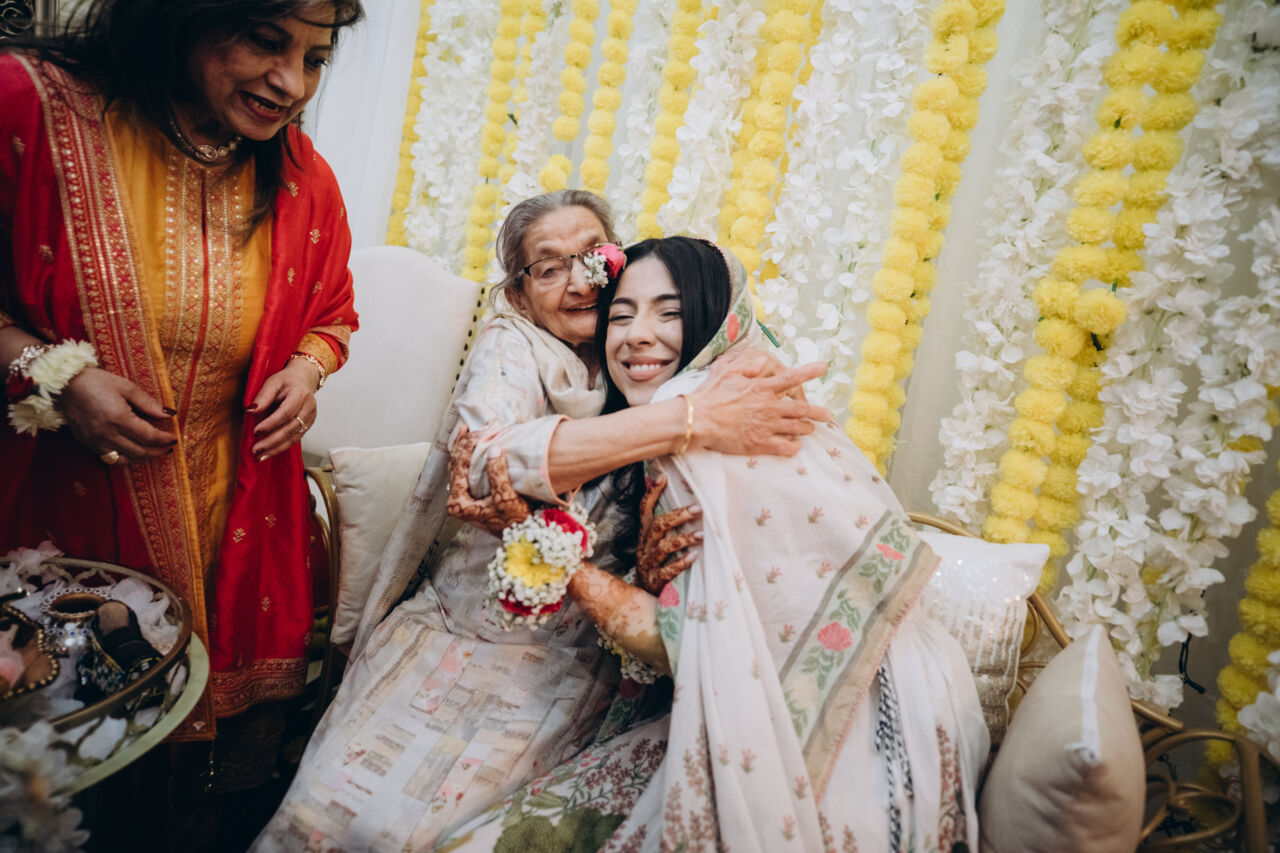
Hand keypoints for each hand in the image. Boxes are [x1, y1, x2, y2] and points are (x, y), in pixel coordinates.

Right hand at [58, 367, 176, 463]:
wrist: (63, 384)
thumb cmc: (95, 381)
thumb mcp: (125, 386)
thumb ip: (148, 403)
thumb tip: (168, 414)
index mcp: (117, 418)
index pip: (148, 436)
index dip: (164, 440)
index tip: (174, 439)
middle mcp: (106, 433)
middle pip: (139, 451)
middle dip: (157, 451)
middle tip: (168, 448)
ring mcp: (95, 440)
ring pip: (124, 460)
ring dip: (142, 458)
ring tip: (154, 452)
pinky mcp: (86, 443)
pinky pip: (110, 459)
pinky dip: (125, 459)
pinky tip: (133, 453)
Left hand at [249, 358, 318, 459]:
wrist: (304, 380)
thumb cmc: (287, 380)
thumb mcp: (272, 382)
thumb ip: (263, 396)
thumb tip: (250, 411)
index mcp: (300, 394)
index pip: (286, 412)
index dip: (271, 423)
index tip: (256, 431)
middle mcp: (308, 408)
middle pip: (290, 428)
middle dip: (272, 441)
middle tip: (255, 449)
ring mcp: (310, 418)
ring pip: (294, 437)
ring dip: (276, 448)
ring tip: (259, 456)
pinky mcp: (308, 426)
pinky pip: (295, 439)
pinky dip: (281, 447)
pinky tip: (269, 452)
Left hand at [447, 423, 530, 534]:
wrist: (522, 538)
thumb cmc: (515, 523)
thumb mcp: (507, 500)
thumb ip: (498, 476)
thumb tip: (494, 450)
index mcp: (458, 502)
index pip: (459, 464)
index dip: (471, 444)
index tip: (487, 431)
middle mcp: (456, 499)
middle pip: (456, 461)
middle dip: (469, 442)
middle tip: (484, 427)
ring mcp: (463, 496)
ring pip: (459, 463)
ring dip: (468, 445)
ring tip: (475, 429)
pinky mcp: (471, 494)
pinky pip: (466, 468)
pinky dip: (471, 454)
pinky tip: (477, 442)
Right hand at [636, 474, 702, 593]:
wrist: (642, 594)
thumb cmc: (654, 562)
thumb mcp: (654, 541)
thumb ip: (663, 522)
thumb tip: (676, 499)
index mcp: (645, 534)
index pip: (644, 509)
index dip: (652, 493)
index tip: (663, 477)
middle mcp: (645, 546)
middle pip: (658, 526)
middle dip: (678, 516)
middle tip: (698, 509)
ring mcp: (649, 563)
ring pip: (663, 548)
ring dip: (683, 540)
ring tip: (701, 535)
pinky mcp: (655, 580)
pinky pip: (667, 571)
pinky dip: (680, 563)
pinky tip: (693, 557)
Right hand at [689, 356, 829, 456]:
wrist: (698, 420)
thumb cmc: (710, 394)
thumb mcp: (726, 371)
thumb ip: (748, 366)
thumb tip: (764, 362)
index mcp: (762, 387)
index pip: (792, 378)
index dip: (810, 371)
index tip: (824, 367)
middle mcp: (769, 406)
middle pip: (802, 409)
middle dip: (817, 412)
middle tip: (826, 414)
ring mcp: (766, 426)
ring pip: (796, 428)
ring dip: (807, 428)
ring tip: (811, 429)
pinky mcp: (759, 444)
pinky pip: (784, 447)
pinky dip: (793, 447)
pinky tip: (796, 447)